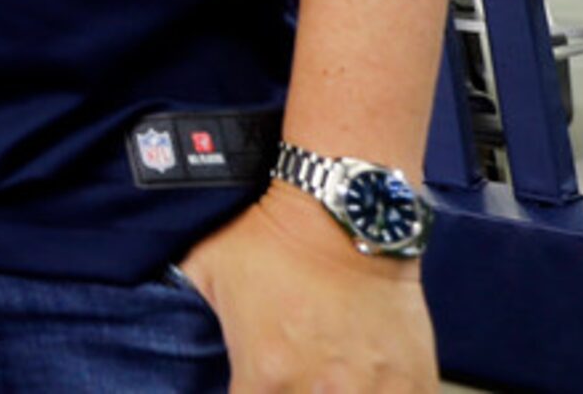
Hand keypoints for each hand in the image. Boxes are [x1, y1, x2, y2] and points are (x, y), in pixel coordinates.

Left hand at [176, 189, 436, 392]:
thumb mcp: (205, 269)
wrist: (343, 207)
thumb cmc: (273, 231)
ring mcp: (373, 388)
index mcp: (266, 371)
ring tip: (327, 383)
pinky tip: (366, 387)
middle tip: (290, 380)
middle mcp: (321, 388)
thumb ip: (192, 314)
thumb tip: (170, 328)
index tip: (250, 387)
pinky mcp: (412, 377)